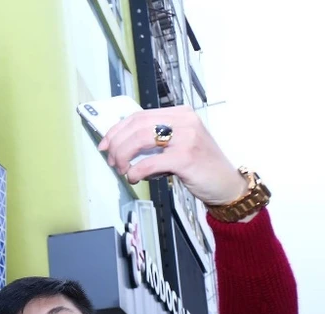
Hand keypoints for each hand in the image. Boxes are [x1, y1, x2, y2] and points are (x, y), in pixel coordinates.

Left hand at [98, 105, 247, 205]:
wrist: (226, 183)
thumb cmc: (200, 165)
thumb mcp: (179, 142)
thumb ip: (156, 138)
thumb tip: (122, 143)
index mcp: (180, 113)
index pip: (138, 116)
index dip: (116, 130)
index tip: (105, 144)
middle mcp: (184, 121)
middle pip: (136, 126)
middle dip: (117, 144)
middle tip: (113, 161)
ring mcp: (187, 138)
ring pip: (140, 139)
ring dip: (123, 156)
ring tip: (123, 169)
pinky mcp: (186, 157)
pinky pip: (149, 162)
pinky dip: (136, 172)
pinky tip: (134, 178)